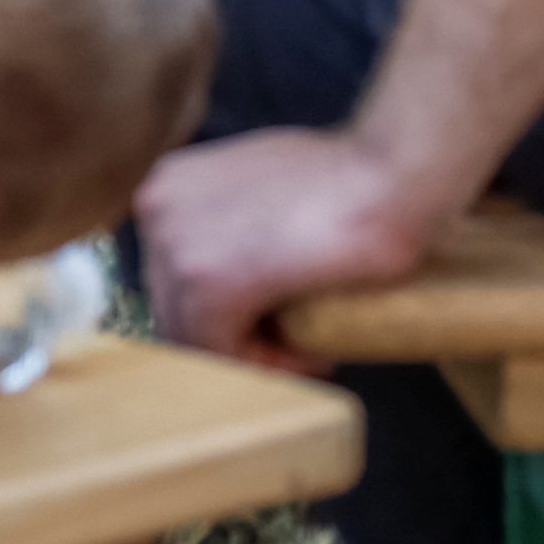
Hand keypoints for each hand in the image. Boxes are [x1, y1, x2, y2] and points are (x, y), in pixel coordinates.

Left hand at [129, 126, 446, 358]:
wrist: (386, 177)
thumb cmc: (345, 178)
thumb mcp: (266, 190)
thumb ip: (234, 226)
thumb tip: (238, 277)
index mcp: (168, 184)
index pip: (175, 274)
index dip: (227, 310)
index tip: (276, 325)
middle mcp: (157, 208)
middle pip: (177, 305)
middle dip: (236, 336)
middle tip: (297, 346)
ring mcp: (173, 244)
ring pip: (195, 334)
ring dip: (253, 353)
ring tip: (310, 349)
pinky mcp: (206, 283)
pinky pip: (218, 352)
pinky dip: (264, 366)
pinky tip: (312, 352)